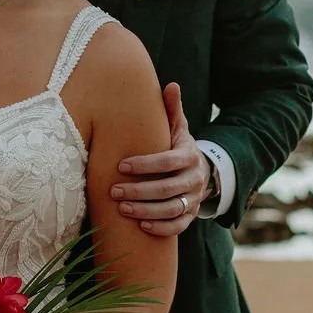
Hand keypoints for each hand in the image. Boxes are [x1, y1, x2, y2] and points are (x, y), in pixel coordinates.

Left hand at [110, 82, 211, 235]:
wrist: (198, 170)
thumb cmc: (176, 144)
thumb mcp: (176, 127)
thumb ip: (171, 109)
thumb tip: (171, 84)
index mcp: (190, 155)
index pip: (168, 161)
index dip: (145, 165)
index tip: (121, 165)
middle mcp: (195, 179)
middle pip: (168, 189)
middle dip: (139, 191)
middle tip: (113, 191)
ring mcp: (194, 199)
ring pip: (172, 209)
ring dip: (146, 211)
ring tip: (122, 209)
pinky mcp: (191, 215)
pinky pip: (178, 227)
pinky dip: (161, 228)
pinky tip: (141, 226)